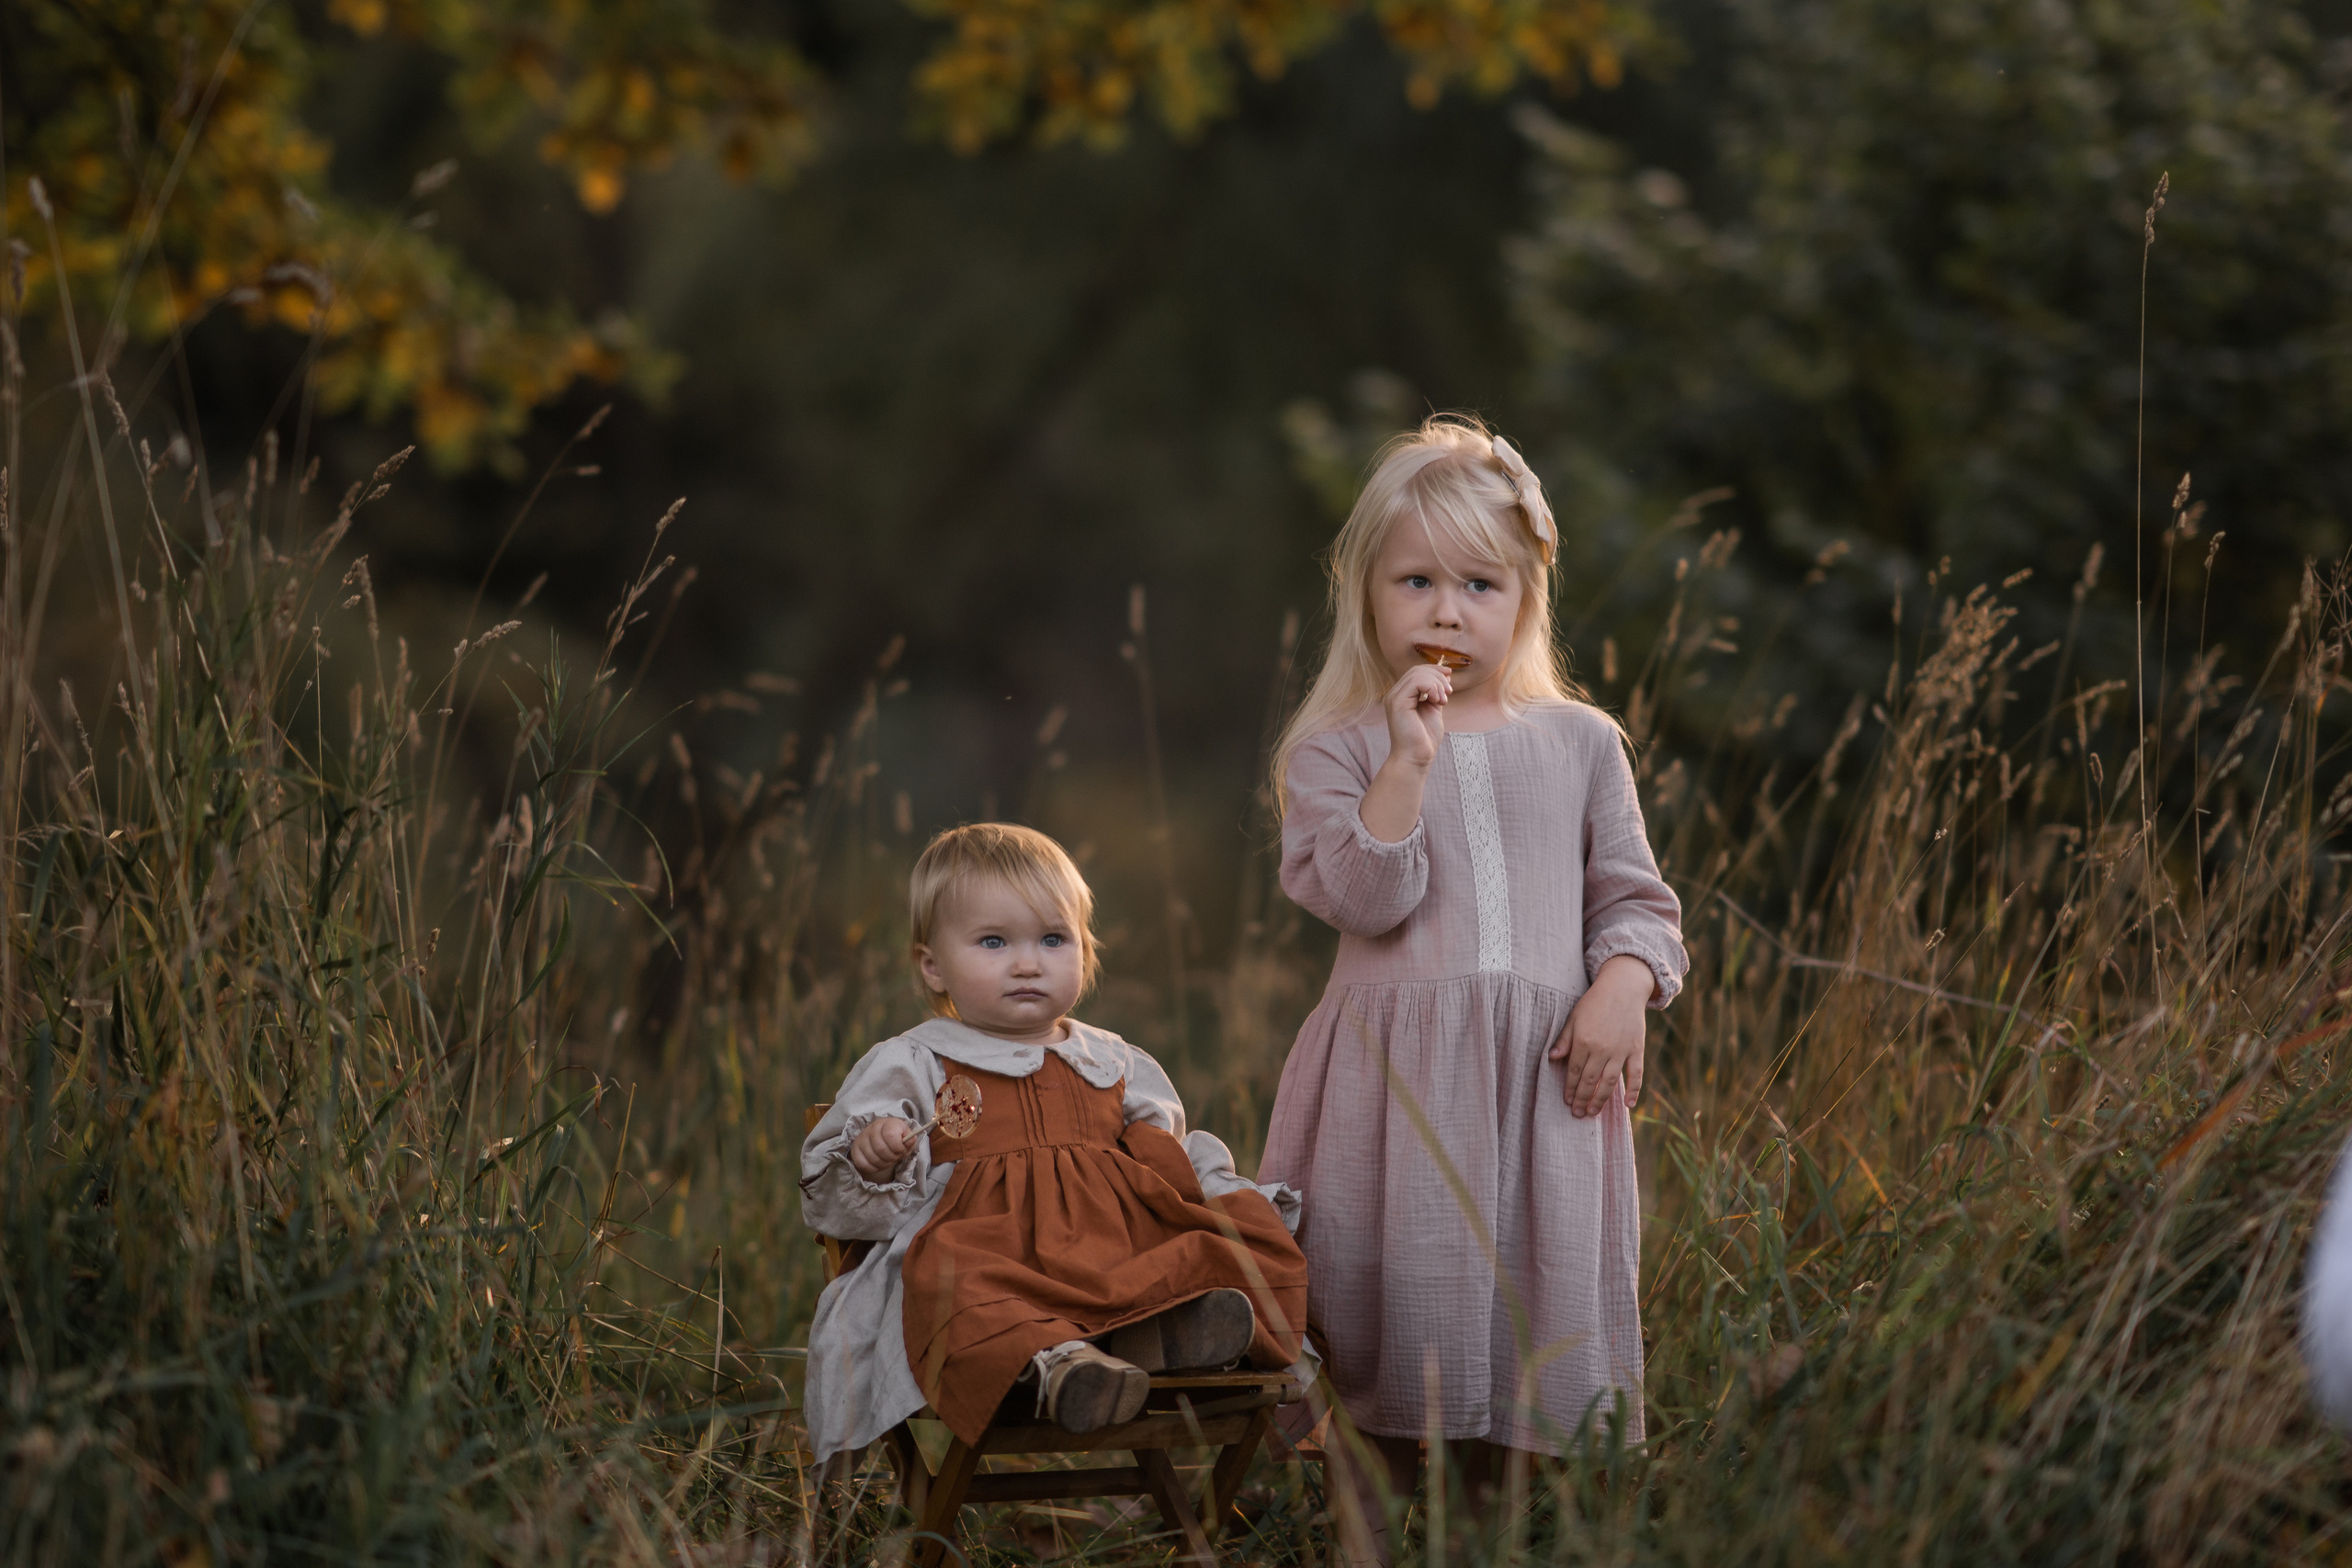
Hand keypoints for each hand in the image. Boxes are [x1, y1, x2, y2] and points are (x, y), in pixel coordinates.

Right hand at [849, 1116, 916, 1181]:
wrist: (880, 1140)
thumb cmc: (895, 1139)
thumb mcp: (906, 1137)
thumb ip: (910, 1139)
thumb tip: (910, 1140)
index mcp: (886, 1123)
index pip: (890, 1135)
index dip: (898, 1147)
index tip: (901, 1150)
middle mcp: (871, 1128)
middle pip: (880, 1149)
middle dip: (891, 1157)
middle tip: (895, 1157)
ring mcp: (861, 1139)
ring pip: (872, 1158)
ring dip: (884, 1164)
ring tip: (888, 1160)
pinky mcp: (855, 1150)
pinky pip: (863, 1164)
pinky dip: (874, 1168)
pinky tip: (878, 1163)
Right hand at [1381, 661, 1450, 770]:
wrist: (1416, 758)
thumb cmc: (1425, 739)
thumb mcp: (1434, 709)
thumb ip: (1436, 693)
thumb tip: (1446, 675)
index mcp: (1402, 696)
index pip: (1416, 672)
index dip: (1434, 670)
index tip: (1450, 677)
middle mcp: (1394, 695)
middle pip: (1417, 670)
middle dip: (1438, 677)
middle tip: (1449, 692)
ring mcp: (1394, 698)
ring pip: (1417, 674)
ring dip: (1437, 683)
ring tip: (1443, 700)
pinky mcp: (1397, 703)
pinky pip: (1416, 682)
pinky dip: (1432, 687)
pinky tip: (1437, 701)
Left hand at [1549, 956, 1655, 1117]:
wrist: (1623, 988)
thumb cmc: (1594, 1002)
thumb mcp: (1574, 1017)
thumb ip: (1564, 1039)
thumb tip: (1552, 1058)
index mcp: (1584, 1041)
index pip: (1575, 1072)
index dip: (1571, 1088)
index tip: (1567, 1101)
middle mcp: (1602, 1049)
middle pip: (1590, 1080)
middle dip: (1582, 1099)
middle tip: (1578, 1114)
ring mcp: (1621, 1050)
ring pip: (1609, 1082)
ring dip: (1601, 1100)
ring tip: (1593, 1112)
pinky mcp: (1636, 1050)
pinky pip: (1636, 1074)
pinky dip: (1633, 1090)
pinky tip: (1628, 1105)